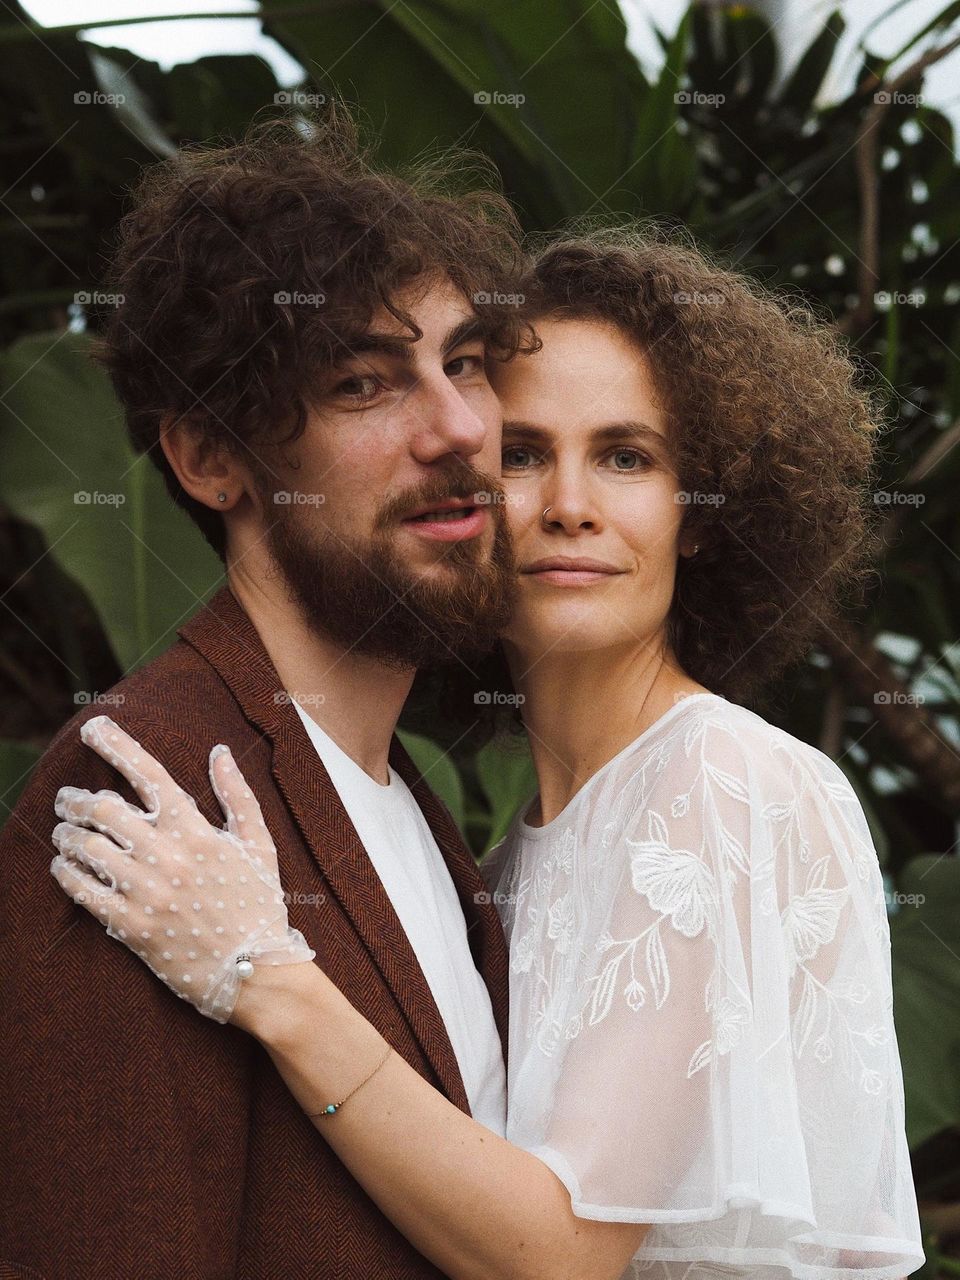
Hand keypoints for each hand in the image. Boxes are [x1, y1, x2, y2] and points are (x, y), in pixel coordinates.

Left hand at [50, 715, 315, 1023]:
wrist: (256, 971)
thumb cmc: (259, 904)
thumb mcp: (259, 844)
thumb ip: (237, 795)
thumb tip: (219, 752)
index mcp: (197, 831)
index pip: (148, 774)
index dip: (116, 745)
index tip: (92, 728)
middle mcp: (168, 856)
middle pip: (104, 809)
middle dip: (77, 799)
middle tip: (67, 799)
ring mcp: (147, 893)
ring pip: (87, 848)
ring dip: (67, 835)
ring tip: (63, 833)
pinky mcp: (132, 926)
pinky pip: (84, 892)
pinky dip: (66, 874)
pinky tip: (64, 867)